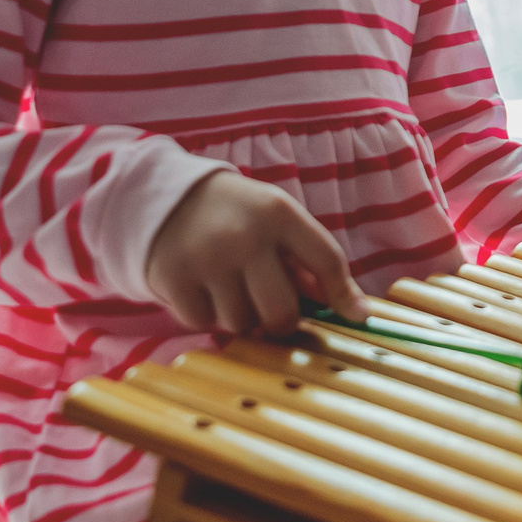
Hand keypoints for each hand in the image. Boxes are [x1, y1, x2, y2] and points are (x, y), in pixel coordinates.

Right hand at [143, 168, 369, 335]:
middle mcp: (245, 236)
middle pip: (282, 313)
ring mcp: (207, 259)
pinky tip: (203, 289)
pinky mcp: (174, 279)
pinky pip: (204, 324)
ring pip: (242, 324)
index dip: (344, 294)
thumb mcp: (275, 219)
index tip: (355, 315)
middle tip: (271, 311)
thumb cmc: (236, 215)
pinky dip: (206, 316)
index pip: (326, 260)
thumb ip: (309, 259)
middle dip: (282, 322)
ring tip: (230, 288)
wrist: (166, 196)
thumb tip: (352, 310)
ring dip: (240, 317)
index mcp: (278, 213)